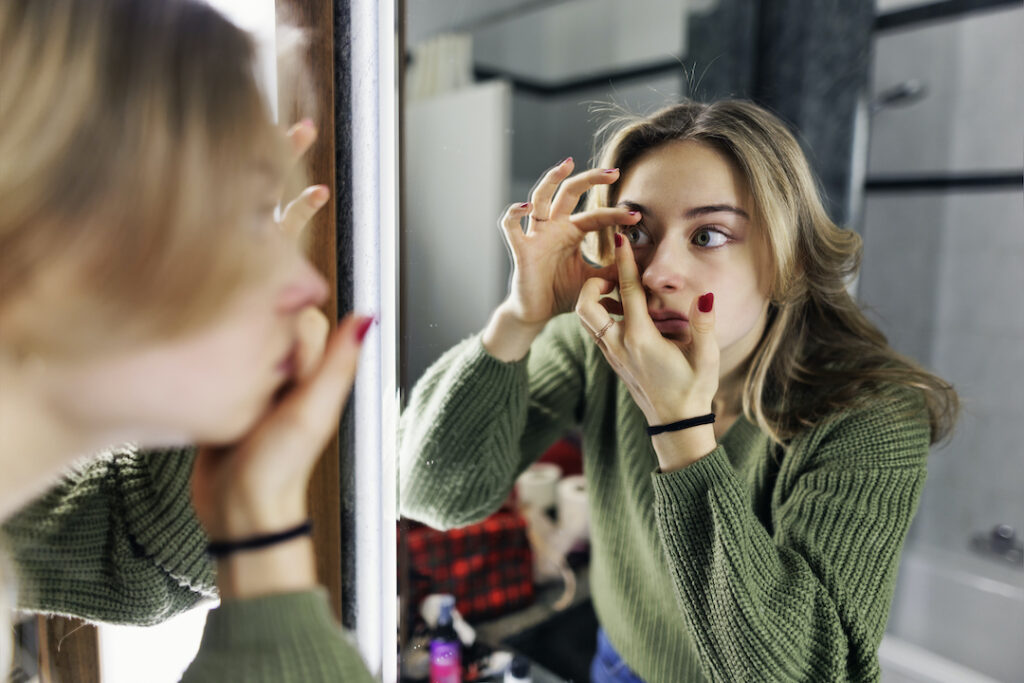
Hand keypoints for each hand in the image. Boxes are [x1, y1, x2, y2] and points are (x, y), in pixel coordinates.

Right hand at [190, 120, 367, 541]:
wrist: (239, 513)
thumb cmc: (279, 468)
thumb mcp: (311, 412)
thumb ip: (336, 364)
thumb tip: (366, 311)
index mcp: (307, 348)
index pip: (297, 279)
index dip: (300, 227)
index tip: (310, 179)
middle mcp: (277, 345)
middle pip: (269, 273)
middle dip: (271, 218)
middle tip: (278, 147)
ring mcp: (243, 356)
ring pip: (236, 293)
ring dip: (235, 247)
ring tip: (232, 189)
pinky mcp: (213, 370)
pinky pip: (213, 321)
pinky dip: (205, 290)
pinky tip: (191, 258)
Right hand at [497, 158, 640, 326]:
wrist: (537, 313)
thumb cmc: (563, 293)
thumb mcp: (595, 280)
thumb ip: (615, 270)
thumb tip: (643, 263)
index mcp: (572, 232)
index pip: (596, 216)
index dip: (616, 214)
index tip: (637, 216)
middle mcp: (554, 226)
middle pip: (570, 192)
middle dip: (590, 179)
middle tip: (614, 171)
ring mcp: (536, 234)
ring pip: (540, 197)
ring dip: (552, 179)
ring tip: (567, 164)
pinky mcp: (520, 248)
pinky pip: (511, 226)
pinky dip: (515, 213)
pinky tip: (526, 207)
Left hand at [575, 232, 719, 426]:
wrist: (674, 425)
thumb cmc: (693, 391)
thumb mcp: (706, 358)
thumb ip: (704, 325)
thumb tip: (705, 297)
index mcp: (641, 340)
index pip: (629, 292)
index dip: (624, 262)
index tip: (619, 238)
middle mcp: (620, 345)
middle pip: (587, 305)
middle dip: (592, 283)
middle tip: (612, 274)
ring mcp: (612, 354)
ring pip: (586, 319)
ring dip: (594, 298)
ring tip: (617, 289)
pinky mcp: (612, 361)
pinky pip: (595, 330)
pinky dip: (599, 313)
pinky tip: (620, 309)